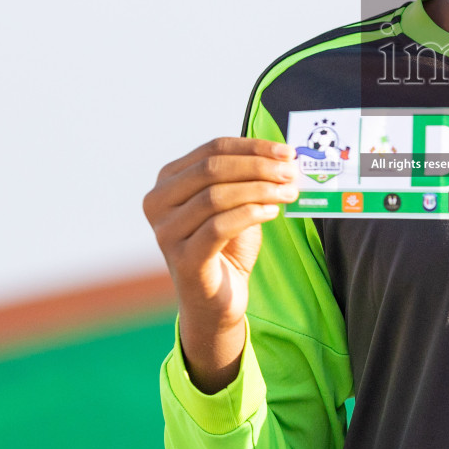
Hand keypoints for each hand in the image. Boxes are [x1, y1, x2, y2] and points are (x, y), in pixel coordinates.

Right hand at [143, 137, 300, 392]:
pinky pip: (219, 227)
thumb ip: (249, 178)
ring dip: (259, 190)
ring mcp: (166, 233)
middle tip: (290, 171)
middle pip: (212, 169)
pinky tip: (273, 212)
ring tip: (288, 192)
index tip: (286, 151)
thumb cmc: (226, 248)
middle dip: (257, 166)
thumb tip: (285, 156)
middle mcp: (158, 204)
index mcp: (167, 183)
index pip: (212, 150)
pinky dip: (250, 214)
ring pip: (215, 196)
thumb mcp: (235, 204)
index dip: (252, 147)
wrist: (216, 302)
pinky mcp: (184, 259)